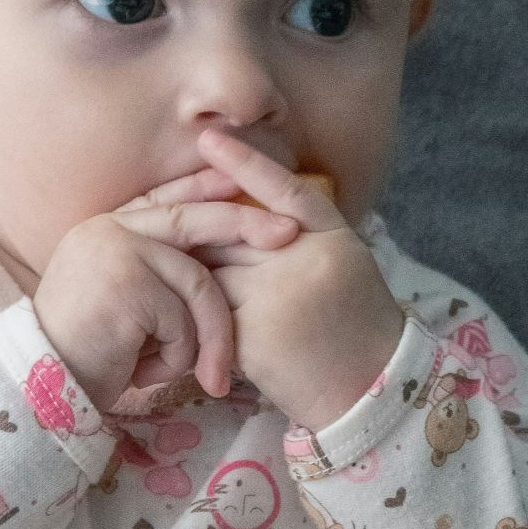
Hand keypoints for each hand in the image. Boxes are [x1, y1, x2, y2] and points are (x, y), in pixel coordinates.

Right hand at [32, 167, 301, 409]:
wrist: (44, 389)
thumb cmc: (87, 356)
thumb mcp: (123, 303)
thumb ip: (154, 272)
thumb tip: (212, 258)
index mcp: (103, 229)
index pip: (164, 198)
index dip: (206, 188)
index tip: (243, 181)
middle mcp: (106, 231)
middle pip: (192, 220)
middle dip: (245, 224)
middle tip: (288, 233)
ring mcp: (115, 251)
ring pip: (197, 282)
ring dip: (207, 336)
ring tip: (201, 374)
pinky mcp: (127, 283)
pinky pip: (184, 318)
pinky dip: (178, 355)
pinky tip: (144, 372)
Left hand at [189, 128, 407, 428]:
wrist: (369, 390)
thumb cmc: (353, 323)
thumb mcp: (341, 262)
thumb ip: (299, 234)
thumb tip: (240, 204)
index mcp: (333, 237)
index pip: (284, 189)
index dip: (245, 162)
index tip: (209, 138)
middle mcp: (306, 261)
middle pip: (232, 230)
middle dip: (196, 228)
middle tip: (158, 215)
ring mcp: (277, 298)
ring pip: (211, 270)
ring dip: (187, 273)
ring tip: (161, 272)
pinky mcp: (251, 337)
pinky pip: (206, 310)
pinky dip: (191, 311)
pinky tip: (176, 314)